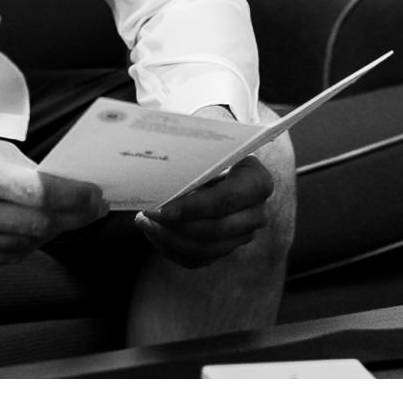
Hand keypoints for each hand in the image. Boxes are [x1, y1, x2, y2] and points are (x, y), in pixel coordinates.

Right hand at [0, 121, 107, 264]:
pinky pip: (7, 255)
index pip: (40, 192)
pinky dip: (29, 243)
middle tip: (94, 207)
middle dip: (75, 216)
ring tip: (70, 217)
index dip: (75, 197)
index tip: (96, 194)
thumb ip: (28, 172)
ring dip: (55, 230)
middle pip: (39, 222)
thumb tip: (69, 188)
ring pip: (27, 243)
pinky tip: (40, 229)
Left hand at [135, 105, 275, 268]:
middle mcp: (256, 213)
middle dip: (176, 226)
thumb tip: (160, 162)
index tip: (163, 209)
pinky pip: (196, 259)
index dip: (193, 208)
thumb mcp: (211, 143)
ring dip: (169, 239)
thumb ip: (195, 154)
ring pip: (204, 249)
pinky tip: (153, 232)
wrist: (224, 159)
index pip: (225, 200)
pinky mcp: (226, 247)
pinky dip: (171, 249)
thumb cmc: (214, 149)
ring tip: (144, 222)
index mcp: (258, 182)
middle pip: (215, 231)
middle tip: (148, 213)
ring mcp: (243, 234)